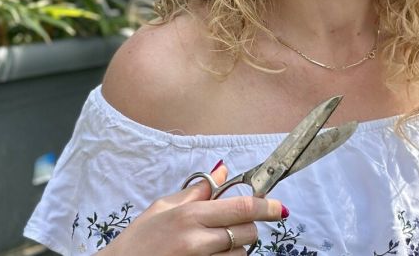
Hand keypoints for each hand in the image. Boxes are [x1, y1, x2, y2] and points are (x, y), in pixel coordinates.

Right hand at [101, 162, 285, 255]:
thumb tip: (223, 171)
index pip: (241, 208)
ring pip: (242, 255)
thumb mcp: (162, 208)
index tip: (279, 208)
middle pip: (247, 232)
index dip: (266, 206)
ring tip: (211, 247)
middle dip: (247, 228)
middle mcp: (197, 241)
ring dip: (235, 249)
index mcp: (189, 216)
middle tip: (231, 227)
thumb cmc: (138, 241)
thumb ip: (197, 191)